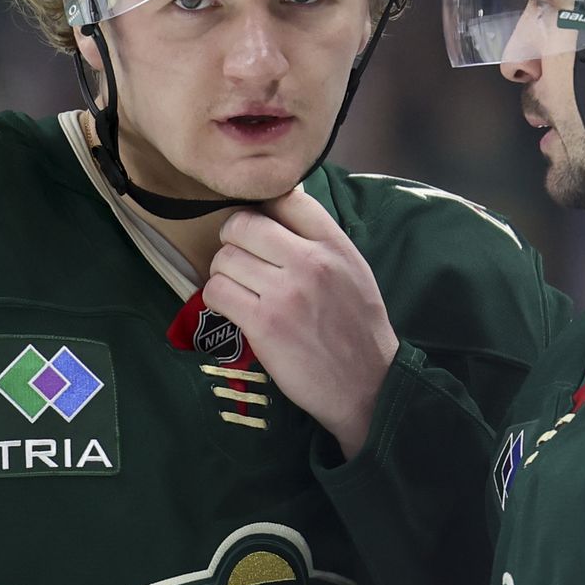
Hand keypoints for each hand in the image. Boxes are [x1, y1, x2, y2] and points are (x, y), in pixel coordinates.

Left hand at [204, 189, 397, 458]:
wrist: (366, 386)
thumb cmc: (357, 328)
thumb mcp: (353, 269)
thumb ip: (319, 238)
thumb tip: (279, 202)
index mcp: (335, 245)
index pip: (285, 198)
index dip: (263, 209)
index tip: (261, 229)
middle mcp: (310, 262)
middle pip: (243, 224)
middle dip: (233, 240)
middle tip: (241, 260)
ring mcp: (285, 293)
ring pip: (223, 258)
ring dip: (223, 273)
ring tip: (240, 288)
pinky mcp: (263, 324)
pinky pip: (217, 292)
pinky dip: (218, 298)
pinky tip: (235, 309)